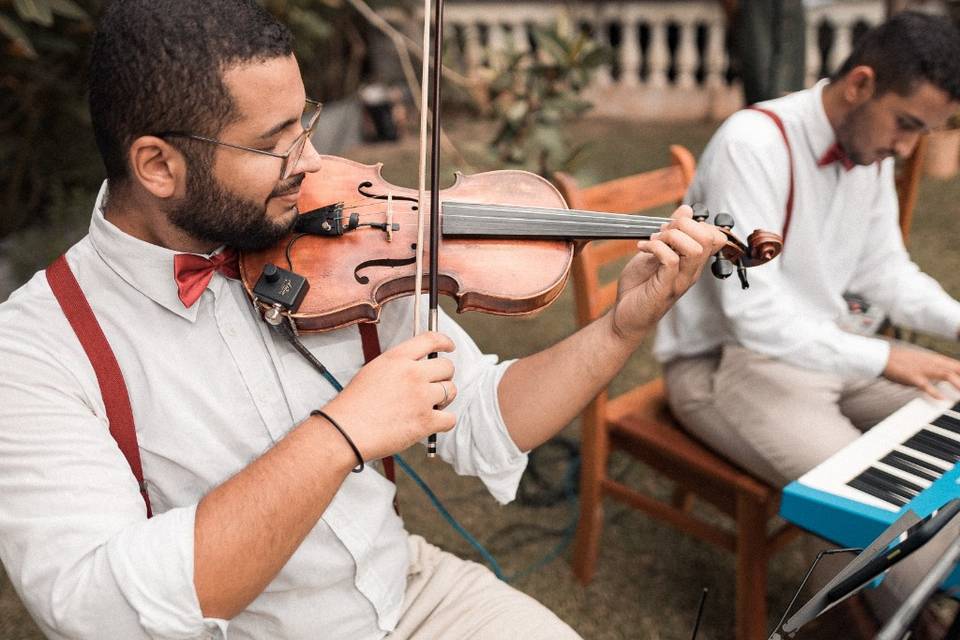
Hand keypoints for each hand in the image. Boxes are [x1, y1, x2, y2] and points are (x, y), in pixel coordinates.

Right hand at [320, 332, 456, 460]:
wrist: (346, 431)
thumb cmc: (353, 405)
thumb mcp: (372, 370)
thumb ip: (398, 366)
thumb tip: (417, 368)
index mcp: (397, 359)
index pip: (430, 340)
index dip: (444, 342)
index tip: (449, 347)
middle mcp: (412, 374)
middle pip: (447, 367)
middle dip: (443, 376)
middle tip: (433, 387)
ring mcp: (421, 397)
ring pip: (451, 391)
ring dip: (444, 398)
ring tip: (429, 406)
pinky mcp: (426, 421)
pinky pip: (450, 418)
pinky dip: (443, 422)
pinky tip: (432, 423)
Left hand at [611, 205, 726, 343]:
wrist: (624, 316)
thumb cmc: (639, 286)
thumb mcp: (654, 252)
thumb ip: (670, 233)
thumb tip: (686, 209)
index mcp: (692, 261)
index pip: (714, 235)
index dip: (694, 222)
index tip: (669, 226)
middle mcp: (692, 270)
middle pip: (708, 237)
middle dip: (682, 225)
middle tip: (660, 232)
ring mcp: (681, 280)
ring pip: (695, 248)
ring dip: (670, 237)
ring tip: (652, 241)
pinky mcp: (666, 288)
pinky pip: (671, 260)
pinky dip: (656, 248)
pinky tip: (642, 248)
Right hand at [883, 345, 959, 398]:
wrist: (883, 357)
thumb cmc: (902, 360)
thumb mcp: (923, 361)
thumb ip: (937, 368)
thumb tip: (950, 376)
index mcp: (936, 359)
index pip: (958, 365)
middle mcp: (932, 363)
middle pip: (957, 369)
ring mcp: (923, 370)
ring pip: (946, 375)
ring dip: (958, 384)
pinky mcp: (913, 377)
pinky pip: (926, 385)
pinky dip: (935, 392)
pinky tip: (942, 399)